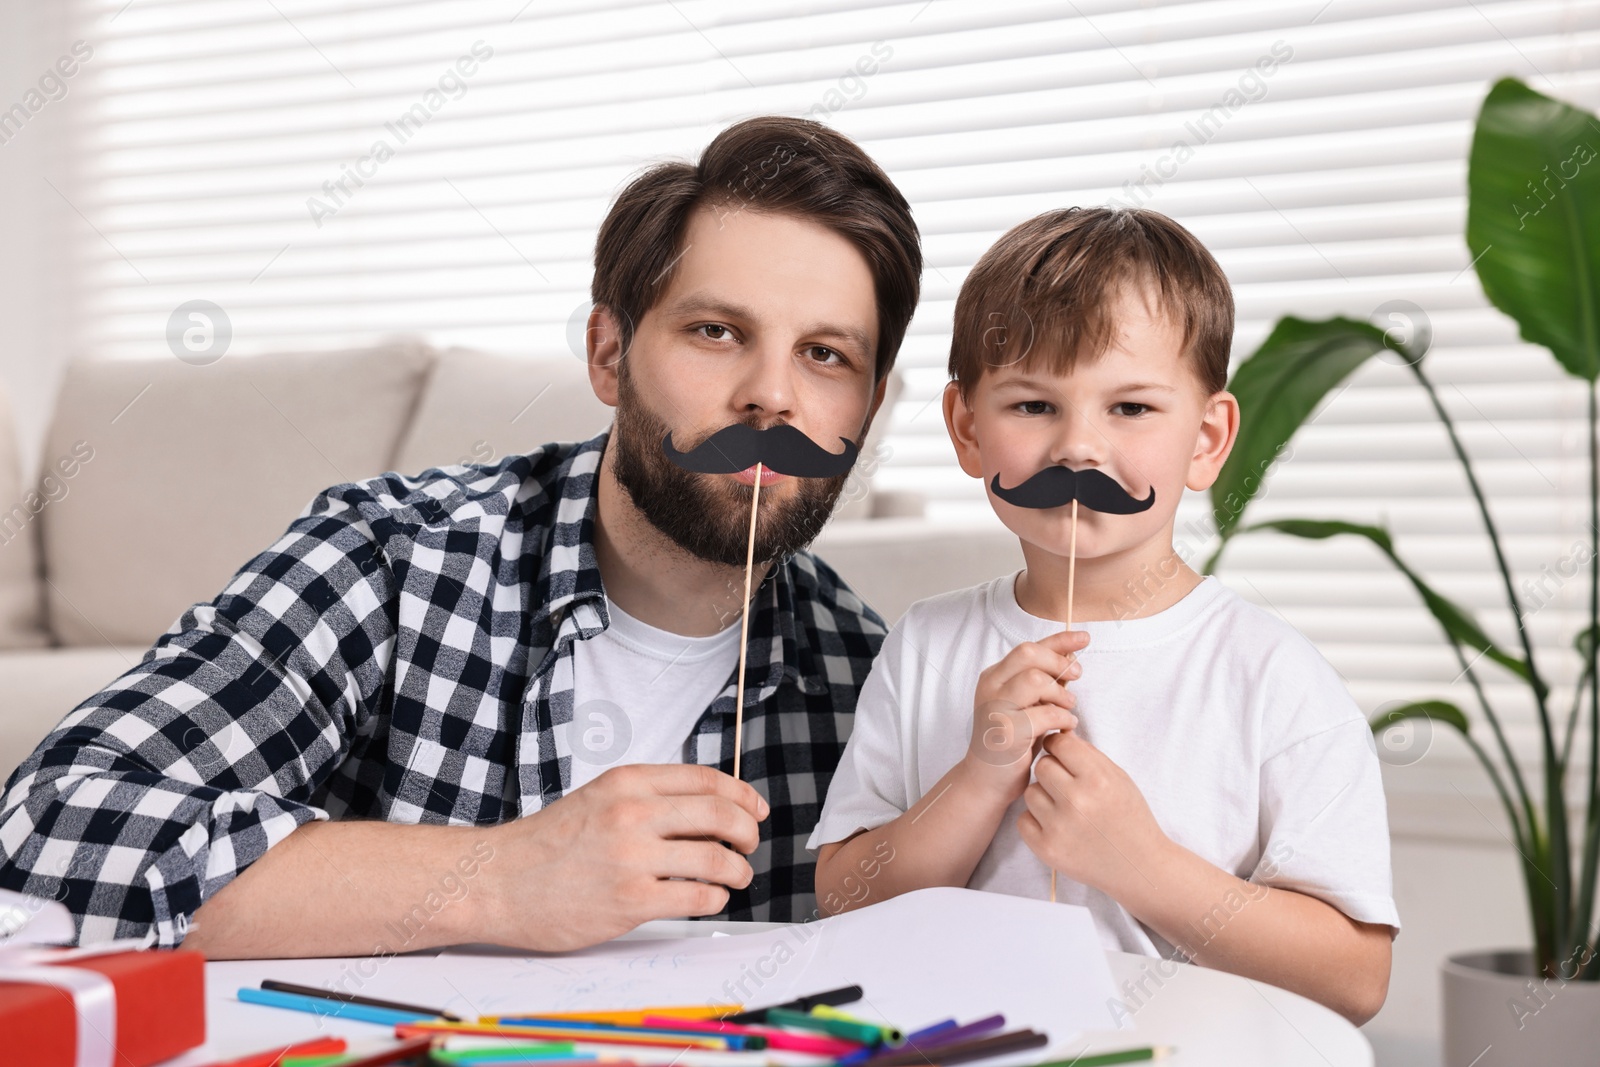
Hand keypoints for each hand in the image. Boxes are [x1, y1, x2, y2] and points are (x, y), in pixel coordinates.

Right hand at [478, 763, 768, 950]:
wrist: (496, 882)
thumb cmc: (546, 845)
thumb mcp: (598, 799)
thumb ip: (647, 798)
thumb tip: (707, 808)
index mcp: (627, 782)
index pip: (707, 780)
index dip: (742, 796)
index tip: (755, 810)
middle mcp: (633, 813)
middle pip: (721, 815)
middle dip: (748, 833)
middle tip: (749, 846)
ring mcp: (632, 857)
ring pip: (717, 858)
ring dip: (739, 870)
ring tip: (736, 877)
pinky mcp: (630, 901)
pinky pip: (697, 897)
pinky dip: (715, 898)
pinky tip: (710, 898)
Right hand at [963, 629, 1088, 797]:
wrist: (986, 780)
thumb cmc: (1011, 742)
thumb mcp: (1026, 705)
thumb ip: (1043, 683)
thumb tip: (1071, 659)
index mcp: (994, 677)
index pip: (1028, 647)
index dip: (1059, 640)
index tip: (1084, 638)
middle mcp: (990, 687)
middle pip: (1028, 654)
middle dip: (1058, 662)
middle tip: (1076, 677)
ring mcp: (995, 708)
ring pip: (1035, 679)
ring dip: (1061, 693)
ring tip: (1068, 707)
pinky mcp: (1006, 731)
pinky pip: (1044, 714)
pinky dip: (1062, 718)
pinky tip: (1065, 727)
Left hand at [1018, 729, 1168, 896]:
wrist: (1138, 866)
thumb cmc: (1130, 818)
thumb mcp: (1119, 778)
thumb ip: (1088, 755)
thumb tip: (1059, 735)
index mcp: (1098, 779)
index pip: (1059, 744)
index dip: (1060, 747)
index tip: (1064, 755)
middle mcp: (1077, 801)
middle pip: (1041, 766)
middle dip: (1053, 771)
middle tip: (1067, 784)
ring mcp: (1059, 827)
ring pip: (1030, 792)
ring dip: (1044, 796)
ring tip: (1065, 808)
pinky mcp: (1047, 849)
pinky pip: (1023, 820)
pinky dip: (1036, 821)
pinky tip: (1057, 825)